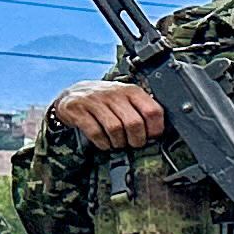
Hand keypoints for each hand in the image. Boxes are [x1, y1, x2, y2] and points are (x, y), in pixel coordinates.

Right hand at [49, 81, 166, 151]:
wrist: (73, 95)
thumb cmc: (106, 101)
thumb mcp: (126, 99)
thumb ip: (142, 110)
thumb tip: (159, 132)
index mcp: (131, 90)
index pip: (152, 111)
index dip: (155, 129)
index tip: (152, 137)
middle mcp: (113, 93)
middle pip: (134, 123)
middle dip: (137, 140)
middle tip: (134, 143)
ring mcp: (94, 100)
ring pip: (115, 128)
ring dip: (119, 142)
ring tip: (118, 143)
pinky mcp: (77, 109)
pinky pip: (95, 132)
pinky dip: (103, 143)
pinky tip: (105, 143)